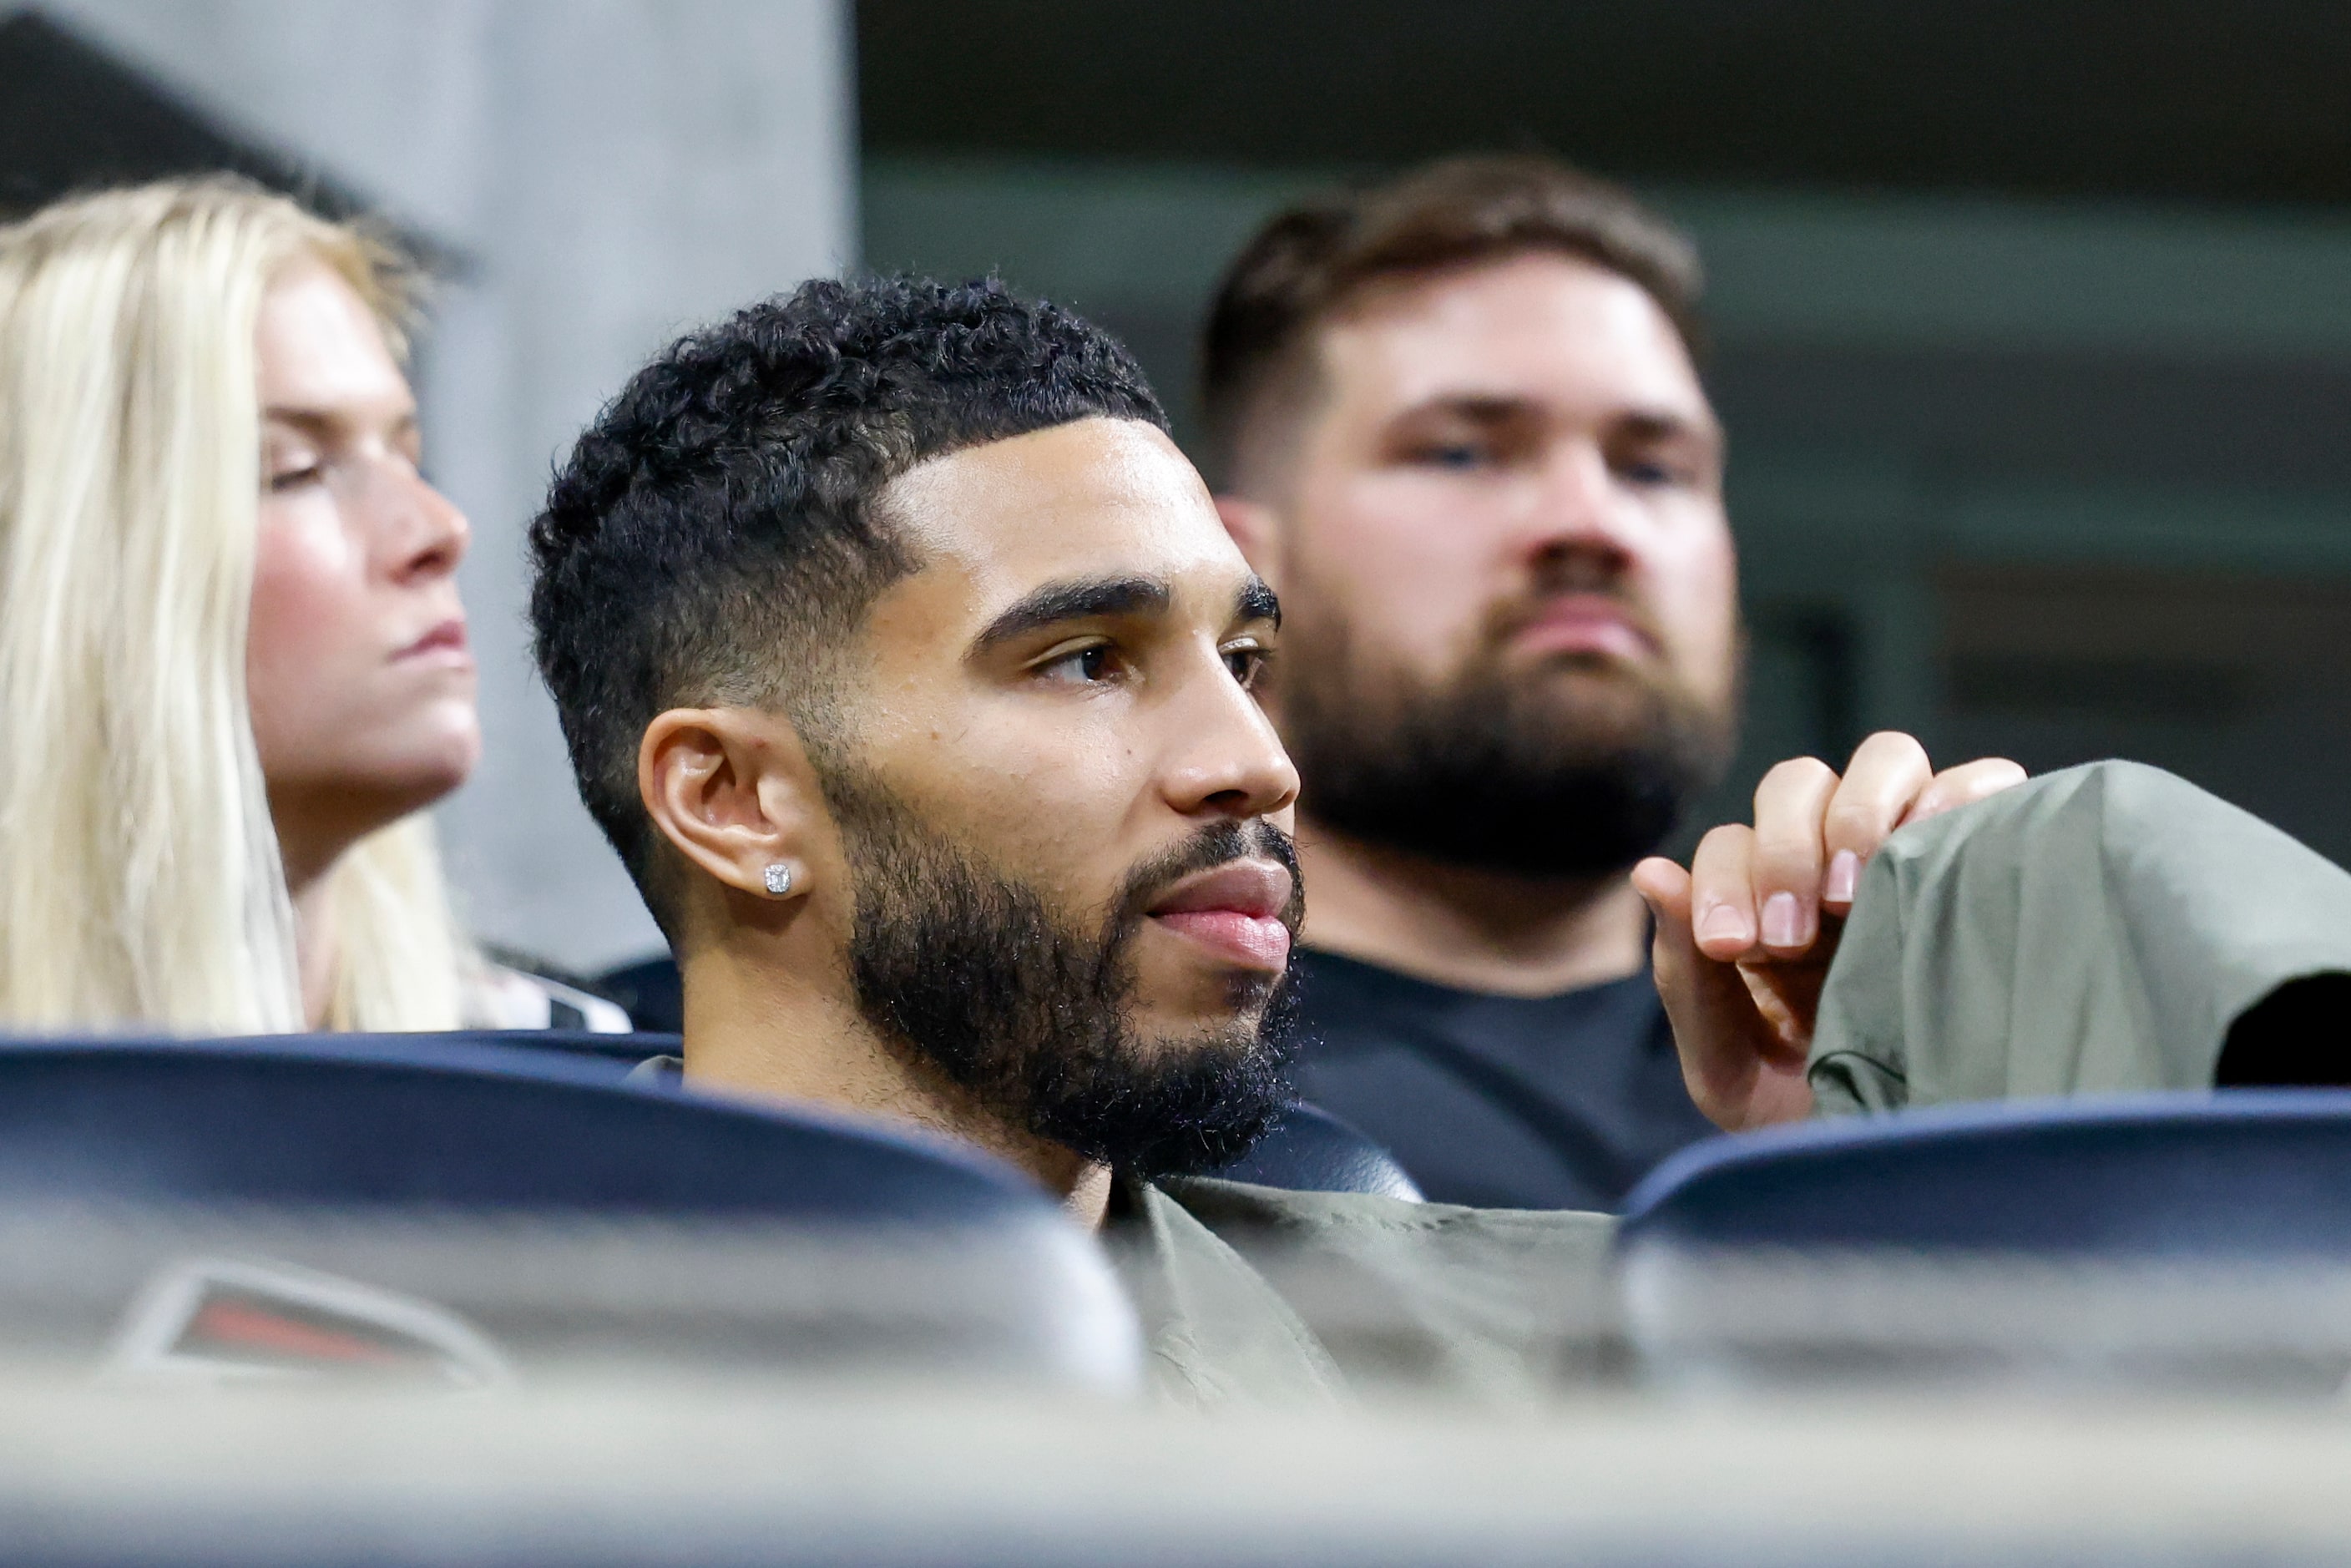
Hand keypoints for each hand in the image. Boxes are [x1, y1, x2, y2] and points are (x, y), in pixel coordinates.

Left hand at [1630, 733, 2025, 1130]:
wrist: (1918, 1163)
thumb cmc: (1815, 1119)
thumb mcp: (1730, 1066)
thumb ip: (1683, 974)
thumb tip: (1649, 871)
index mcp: (1769, 905)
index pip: (1731, 843)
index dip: (1723, 881)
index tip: (1734, 947)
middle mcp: (1837, 862)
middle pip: (1798, 782)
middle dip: (1785, 847)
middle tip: (1792, 934)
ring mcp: (1915, 848)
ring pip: (1885, 760)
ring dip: (1860, 810)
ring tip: (1855, 889)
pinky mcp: (1991, 848)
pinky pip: (1984, 781)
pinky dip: (1963, 792)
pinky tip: (1938, 845)